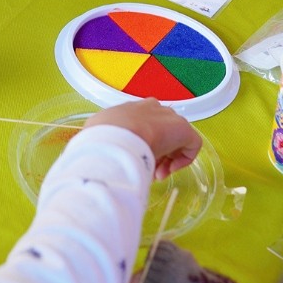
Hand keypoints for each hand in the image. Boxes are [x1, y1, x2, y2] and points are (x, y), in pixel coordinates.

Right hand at [85, 98, 201, 178]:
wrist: (116, 135)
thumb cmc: (101, 136)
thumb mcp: (95, 133)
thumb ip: (100, 139)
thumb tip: (90, 149)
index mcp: (132, 108)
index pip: (142, 124)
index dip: (141, 143)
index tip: (135, 158)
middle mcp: (153, 109)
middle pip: (160, 132)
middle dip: (155, 152)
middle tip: (146, 168)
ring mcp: (169, 117)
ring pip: (175, 139)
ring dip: (167, 158)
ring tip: (155, 174)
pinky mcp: (184, 129)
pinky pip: (191, 145)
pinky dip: (184, 160)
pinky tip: (169, 170)